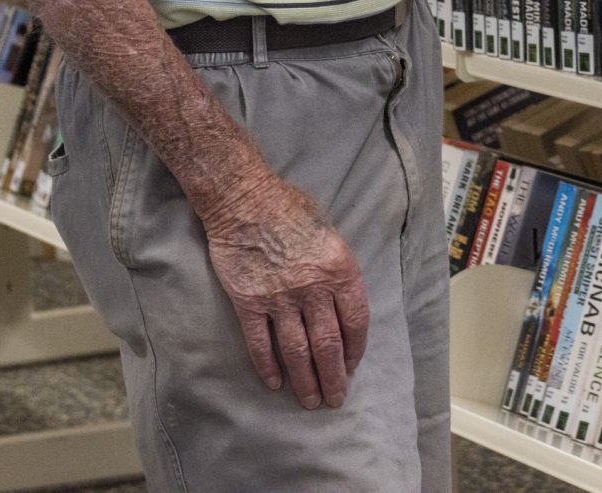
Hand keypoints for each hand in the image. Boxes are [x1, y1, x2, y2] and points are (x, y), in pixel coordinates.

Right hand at [201, 171, 370, 409]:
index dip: (355, 349)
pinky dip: (268, 366)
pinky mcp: (249, 303)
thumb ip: (337, 269)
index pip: (356, 321)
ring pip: (297, 351)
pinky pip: (261, 343)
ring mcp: (280, 298)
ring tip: (309, 401)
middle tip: (335, 399)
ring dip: (305, 380)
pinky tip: (274, 383)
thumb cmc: (290, 209)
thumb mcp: (329, 234)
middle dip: (333, 377)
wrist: (245, 200)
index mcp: (340, 270)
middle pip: (328, 345)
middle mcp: (314, 288)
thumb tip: (340, 302)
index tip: (352, 367)